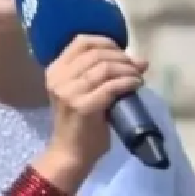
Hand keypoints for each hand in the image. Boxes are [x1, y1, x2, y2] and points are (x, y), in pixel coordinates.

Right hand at [38, 35, 147, 191]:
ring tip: (138, 76)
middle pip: (96, 53)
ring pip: (105, 68)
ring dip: (128, 69)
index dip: (106, 42)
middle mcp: (59, 78)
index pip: (81, 41)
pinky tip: (136, 85)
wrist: (70, 154)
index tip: (122, 52)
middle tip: (136, 67)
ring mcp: (69, 92)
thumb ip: (100, 73)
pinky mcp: (83, 106)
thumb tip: (139, 59)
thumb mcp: (81, 92)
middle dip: (122, 57)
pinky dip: (128, 82)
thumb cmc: (79, 123)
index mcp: (55, 70)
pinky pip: (111, 86)